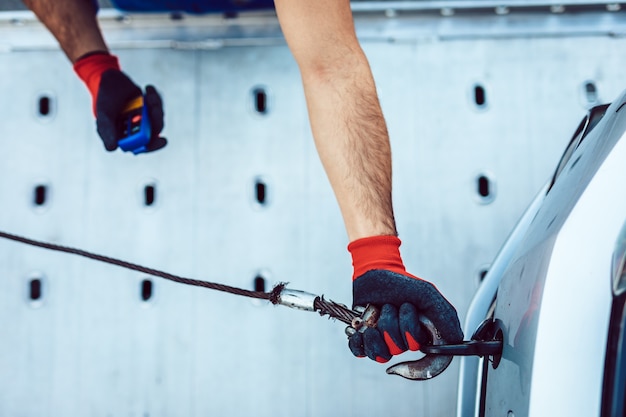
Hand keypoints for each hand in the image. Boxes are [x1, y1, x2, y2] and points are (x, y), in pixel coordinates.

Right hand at [96, 70, 166, 151]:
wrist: (108, 78)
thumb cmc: (103, 99)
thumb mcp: (104, 115)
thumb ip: (108, 131)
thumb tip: (112, 148)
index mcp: (124, 136)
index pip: (140, 146)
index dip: (153, 145)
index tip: (163, 140)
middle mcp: (135, 129)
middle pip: (153, 132)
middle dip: (157, 120)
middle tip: (155, 108)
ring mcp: (143, 118)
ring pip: (158, 118)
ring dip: (156, 107)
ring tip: (150, 96)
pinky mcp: (148, 107)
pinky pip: (158, 106)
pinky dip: (156, 97)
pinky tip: (148, 89)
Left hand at [348, 269, 463, 362]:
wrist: (375, 272)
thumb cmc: (402, 283)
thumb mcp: (428, 294)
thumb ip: (445, 316)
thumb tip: (457, 340)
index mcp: (421, 335)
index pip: (425, 361)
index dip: (420, 360)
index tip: (414, 342)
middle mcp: (403, 341)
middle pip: (400, 349)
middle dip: (396, 324)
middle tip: (395, 306)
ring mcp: (383, 341)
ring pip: (380, 352)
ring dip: (378, 327)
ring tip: (379, 310)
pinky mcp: (365, 340)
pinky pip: (360, 352)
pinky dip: (359, 341)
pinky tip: (362, 327)